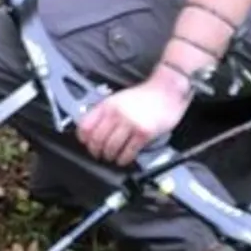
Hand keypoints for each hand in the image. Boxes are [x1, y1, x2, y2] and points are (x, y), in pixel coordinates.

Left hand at [76, 75, 192, 165]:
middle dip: (95, 151)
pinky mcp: (143, 133)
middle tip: (98, 155)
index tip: (86, 144)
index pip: (86, 125)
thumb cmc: (145, 96)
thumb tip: (93, 127)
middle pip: (97, 139)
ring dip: (109, 156)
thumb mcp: (120, 99)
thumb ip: (106, 111)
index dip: (83, 138)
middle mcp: (117, 114)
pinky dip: (123, 159)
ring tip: (111, 158)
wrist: (167, 91)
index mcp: (108, 105)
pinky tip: (123, 159)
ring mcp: (130, 123)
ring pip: (111, 147)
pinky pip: (128, 152)